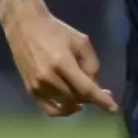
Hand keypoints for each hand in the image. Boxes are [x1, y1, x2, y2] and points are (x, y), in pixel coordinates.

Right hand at [2, 9, 117, 116]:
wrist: (25, 26)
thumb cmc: (55, 31)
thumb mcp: (80, 41)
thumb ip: (91, 64)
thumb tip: (94, 85)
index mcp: (62, 63)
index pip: (86, 89)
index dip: (101, 101)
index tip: (113, 109)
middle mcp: (48, 78)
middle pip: (77, 99)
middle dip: (91, 98)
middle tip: (100, 92)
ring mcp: (37, 86)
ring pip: (65, 106)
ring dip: (78, 104)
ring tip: (84, 95)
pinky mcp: (30, 90)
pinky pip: (49, 109)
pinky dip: (62, 110)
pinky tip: (70, 104)